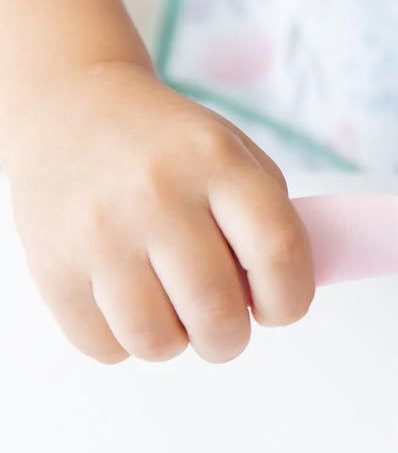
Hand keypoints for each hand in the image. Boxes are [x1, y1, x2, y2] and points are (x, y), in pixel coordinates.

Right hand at [4, 62, 313, 362]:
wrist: (68, 107)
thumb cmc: (169, 148)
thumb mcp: (235, 155)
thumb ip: (272, 222)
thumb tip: (280, 301)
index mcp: (216, 161)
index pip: (279, 251)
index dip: (291, 300)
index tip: (280, 309)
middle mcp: (157, 194)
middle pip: (218, 313)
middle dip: (231, 338)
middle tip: (224, 326)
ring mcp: (100, 230)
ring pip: (158, 342)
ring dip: (178, 344)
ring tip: (174, 314)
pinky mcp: (51, 264)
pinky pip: (103, 345)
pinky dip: (125, 344)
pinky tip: (130, 305)